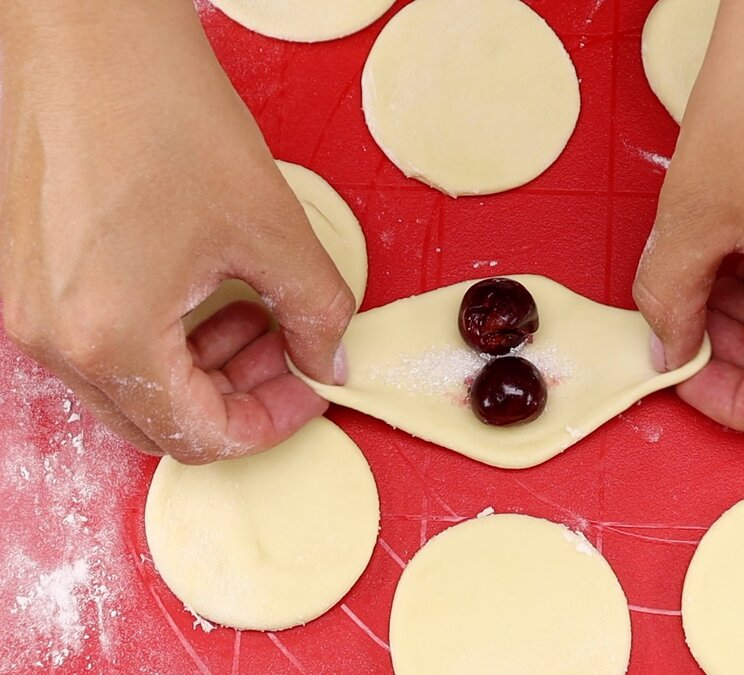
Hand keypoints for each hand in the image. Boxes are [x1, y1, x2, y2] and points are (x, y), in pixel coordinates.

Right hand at [0, 2, 354, 462]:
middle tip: (290, 350)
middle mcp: (51, 336)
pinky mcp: (26, 275)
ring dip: (202, 365)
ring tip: (257, 311)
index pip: (198, 436)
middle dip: (238, 395)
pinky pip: (100, 339)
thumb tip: (329, 359)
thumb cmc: (159, 107)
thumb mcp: (270, 223)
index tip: (309, 388)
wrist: (83, 27)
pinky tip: (205, 288)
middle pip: (158, 421)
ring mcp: (28, 307)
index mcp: (107, 336)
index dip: (270, 422)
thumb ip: (315, 311)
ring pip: (129, 384)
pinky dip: (161, 334)